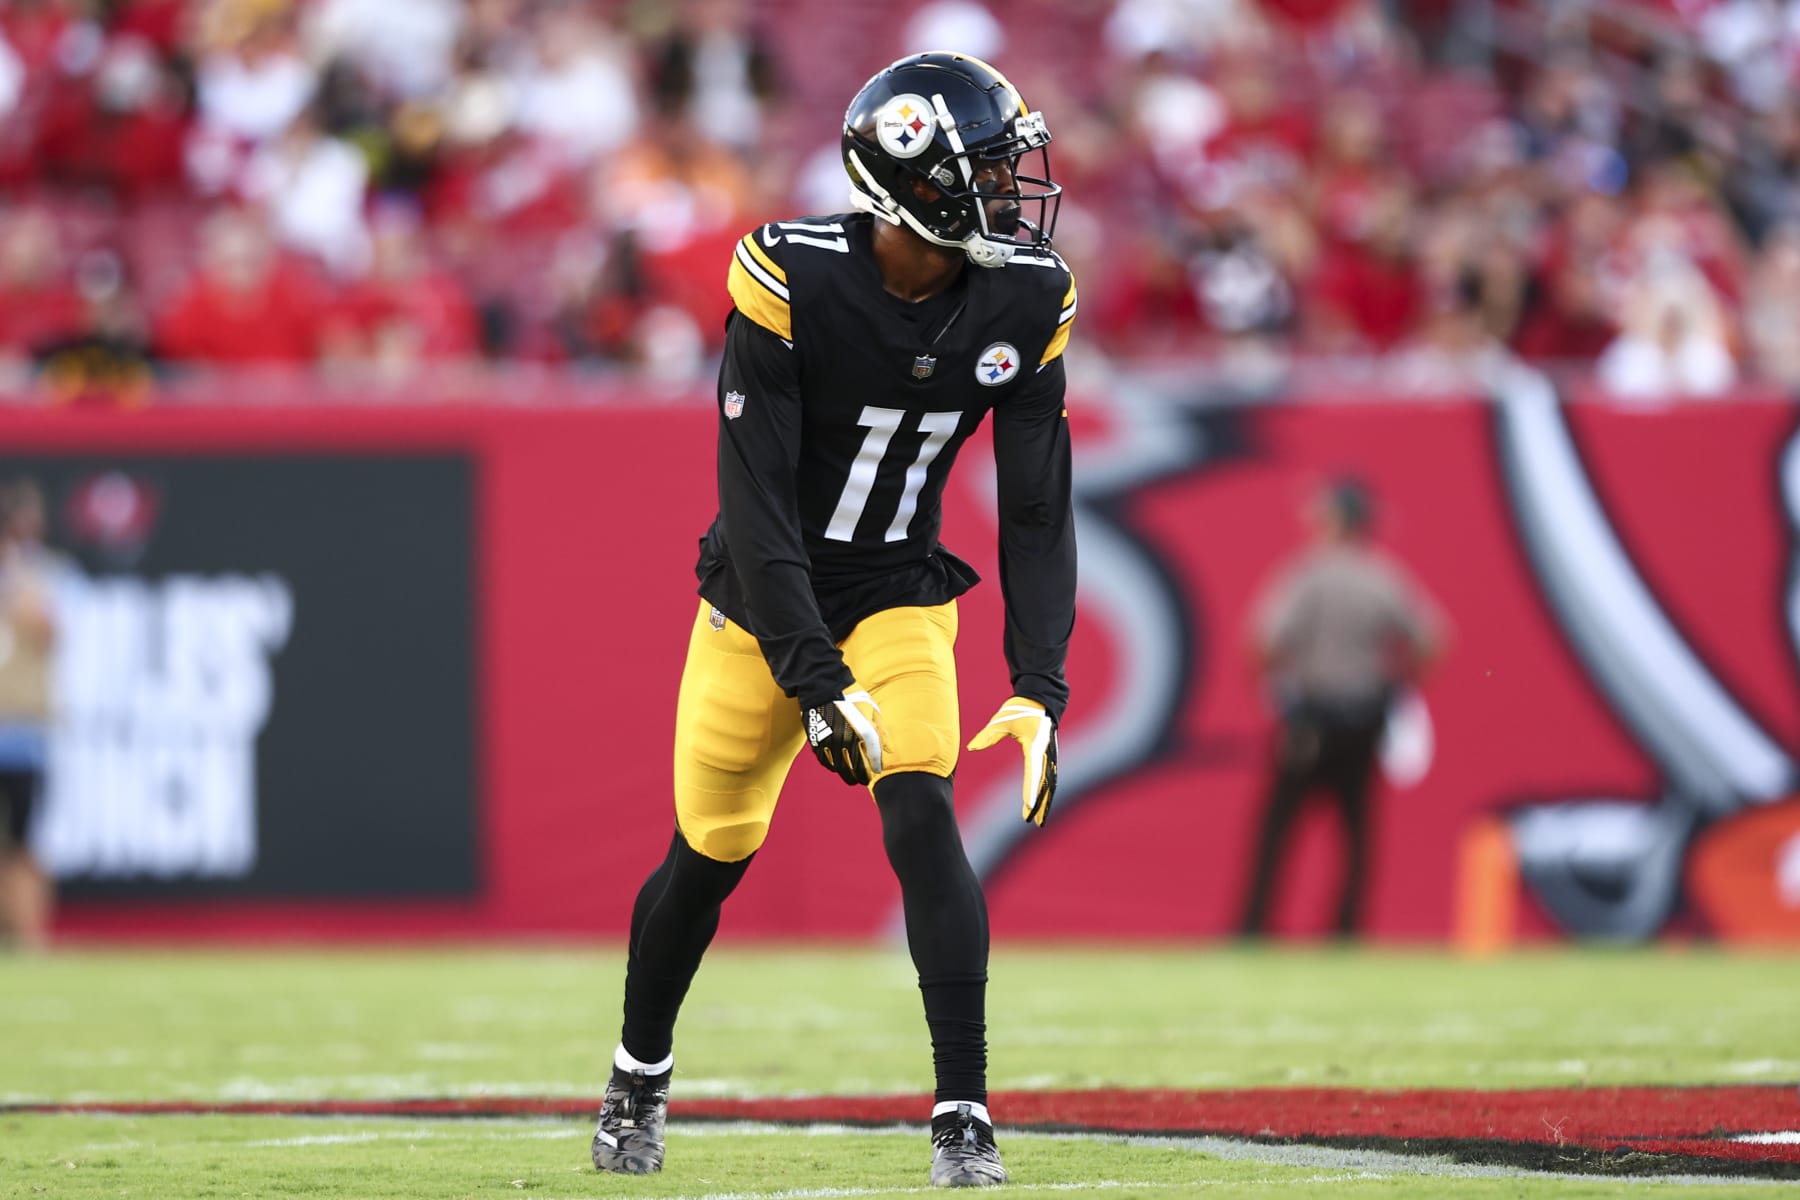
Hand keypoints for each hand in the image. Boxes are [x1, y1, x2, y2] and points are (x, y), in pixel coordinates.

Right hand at [804, 690, 884, 785]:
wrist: (823, 685)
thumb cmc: (851, 696)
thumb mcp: (872, 709)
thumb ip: (882, 731)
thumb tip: (890, 750)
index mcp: (862, 730)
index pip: (873, 755)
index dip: (876, 765)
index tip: (878, 771)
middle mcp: (846, 738)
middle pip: (856, 767)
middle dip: (862, 776)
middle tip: (864, 780)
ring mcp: (830, 741)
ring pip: (840, 767)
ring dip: (847, 775)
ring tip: (852, 778)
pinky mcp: (816, 740)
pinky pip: (825, 761)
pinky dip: (832, 767)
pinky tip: (837, 767)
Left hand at [966, 697, 1056, 824]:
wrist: (1040, 698)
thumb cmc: (1020, 708)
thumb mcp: (1001, 720)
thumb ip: (988, 735)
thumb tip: (971, 747)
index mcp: (1035, 745)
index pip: (1033, 772)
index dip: (1031, 790)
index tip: (1028, 806)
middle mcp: (1045, 753)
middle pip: (1046, 783)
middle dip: (1041, 804)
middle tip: (1034, 823)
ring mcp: (1049, 755)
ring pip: (1050, 783)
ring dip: (1045, 801)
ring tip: (1038, 820)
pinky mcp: (1049, 755)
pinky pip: (1049, 777)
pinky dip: (1046, 792)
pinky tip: (1041, 803)